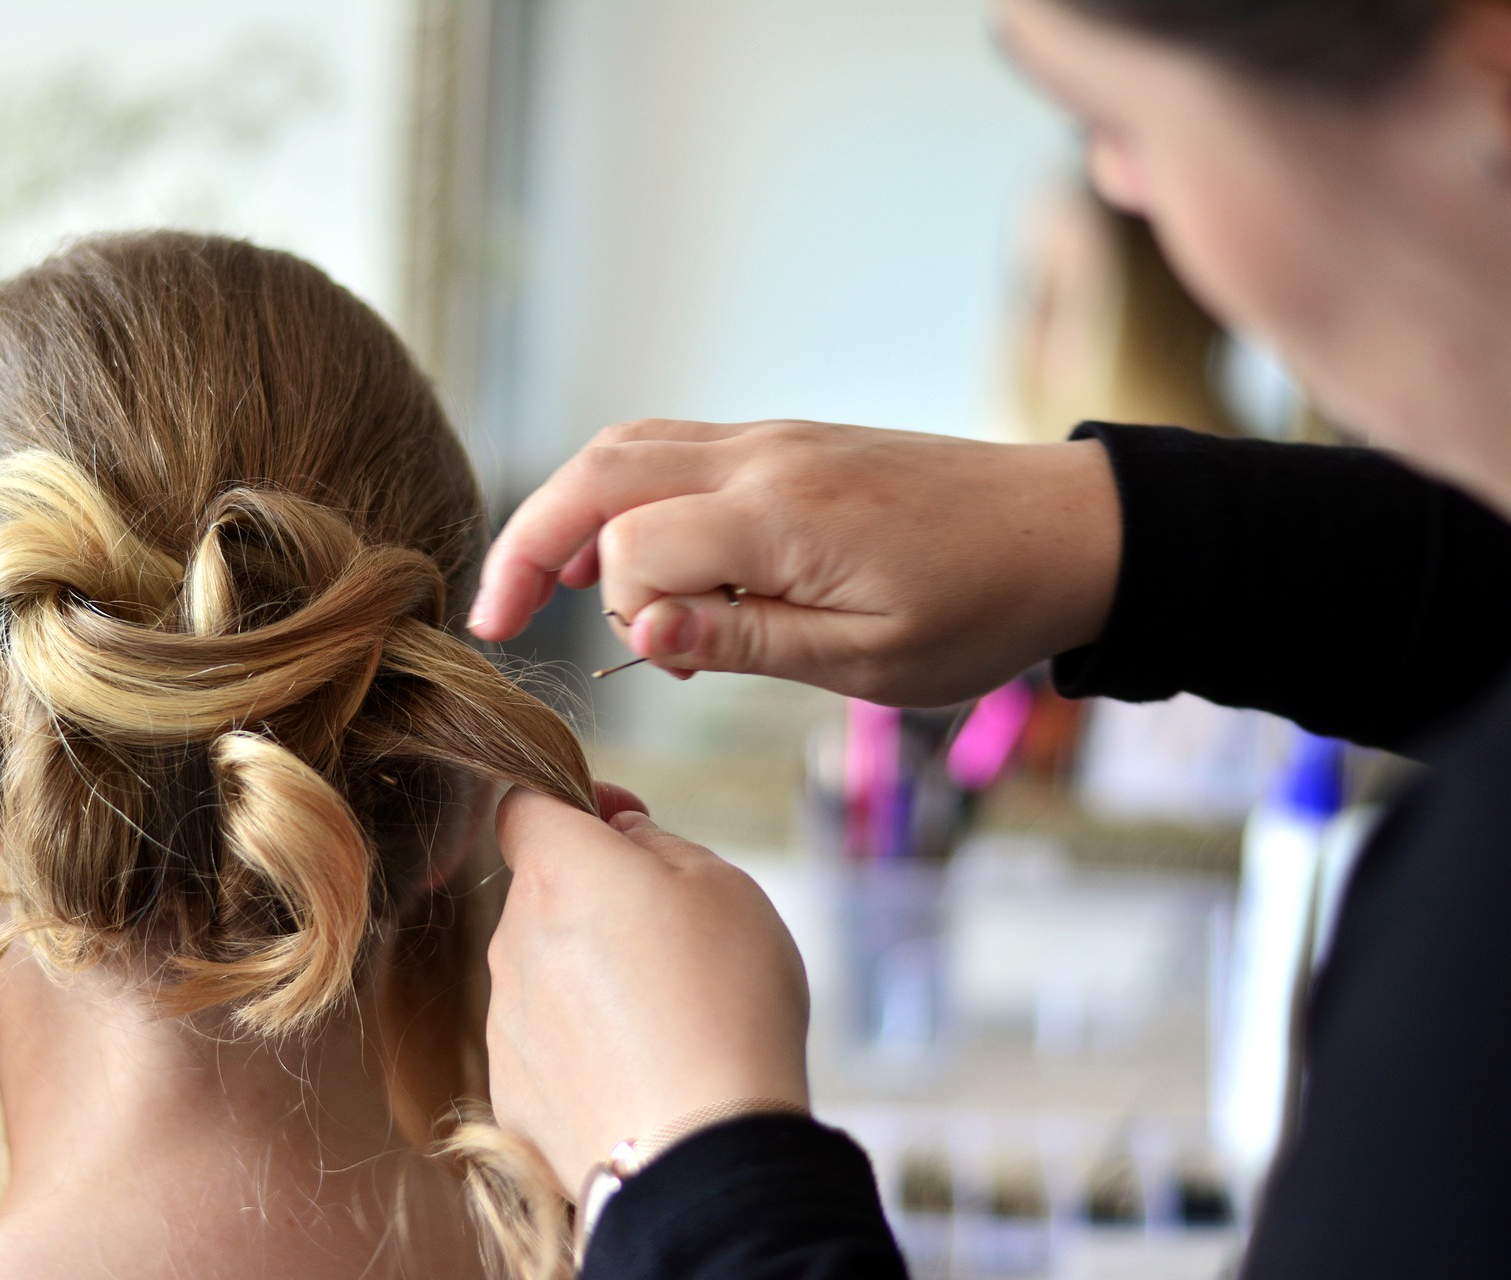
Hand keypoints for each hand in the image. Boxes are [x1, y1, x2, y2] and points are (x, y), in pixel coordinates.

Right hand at [469, 419, 1119, 707]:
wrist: (1070, 531)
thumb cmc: (983, 608)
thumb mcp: (871, 660)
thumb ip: (745, 639)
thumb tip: (639, 632)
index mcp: (781, 515)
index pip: (635, 547)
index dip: (625, 613)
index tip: (667, 663)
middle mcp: (761, 458)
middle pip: (598, 471)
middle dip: (530, 540)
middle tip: (494, 617)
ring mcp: (771, 440)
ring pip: (626, 448)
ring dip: (569, 511)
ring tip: (549, 589)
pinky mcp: (786, 444)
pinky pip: (673, 450)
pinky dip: (623, 495)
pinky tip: (627, 555)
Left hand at [486, 786, 810, 1197]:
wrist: (700, 1153)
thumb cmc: (725, 1003)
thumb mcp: (723, 886)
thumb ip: (659, 844)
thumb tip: (620, 837)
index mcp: (558, 873)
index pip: (525, 804)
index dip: (573, 801)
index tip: (625, 823)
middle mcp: (512, 942)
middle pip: (542, 894)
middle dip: (594, 899)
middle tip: (672, 935)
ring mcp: (506, 1021)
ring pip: (542, 970)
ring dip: (587, 974)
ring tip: (665, 1017)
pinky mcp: (510, 1091)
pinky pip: (544, 1042)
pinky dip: (581, 1044)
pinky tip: (638, 1071)